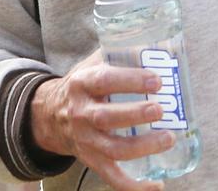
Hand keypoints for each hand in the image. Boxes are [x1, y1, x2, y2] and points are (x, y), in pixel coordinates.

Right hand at [30, 49, 174, 190]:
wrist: (49, 115)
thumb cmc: (82, 85)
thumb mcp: (92, 64)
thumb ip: (118, 53)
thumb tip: (156, 41)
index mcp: (83, 83)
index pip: (106, 80)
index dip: (131, 80)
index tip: (156, 80)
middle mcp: (81, 113)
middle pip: (107, 117)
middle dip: (136, 114)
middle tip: (161, 109)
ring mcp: (86, 141)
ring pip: (113, 149)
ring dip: (143, 146)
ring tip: (168, 138)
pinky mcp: (91, 161)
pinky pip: (112, 178)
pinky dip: (134, 186)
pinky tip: (157, 185)